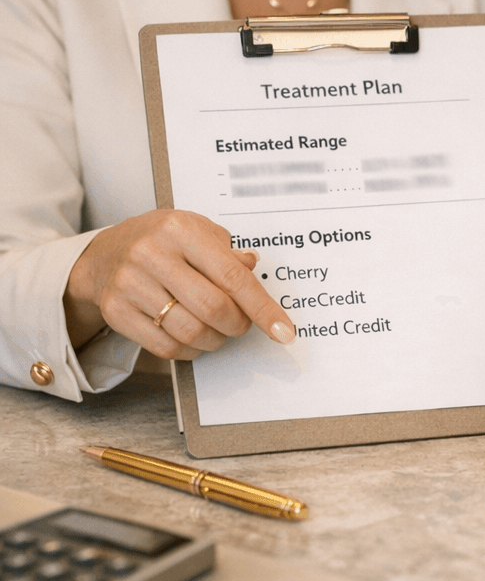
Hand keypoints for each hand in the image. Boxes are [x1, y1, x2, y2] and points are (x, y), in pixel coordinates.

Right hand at [63, 210, 294, 358]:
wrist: (105, 253)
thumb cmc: (163, 241)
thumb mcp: (197, 230)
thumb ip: (229, 252)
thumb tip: (254, 268)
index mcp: (181, 229)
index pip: (232, 276)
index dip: (262, 307)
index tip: (284, 330)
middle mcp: (152, 254)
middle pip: (213, 308)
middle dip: (238, 325)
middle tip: (242, 325)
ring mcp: (130, 283)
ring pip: (190, 332)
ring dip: (215, 340)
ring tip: (219, 331)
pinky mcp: (116, 310)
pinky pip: (165, 347)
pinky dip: (190, 351)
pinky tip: (195, 339)